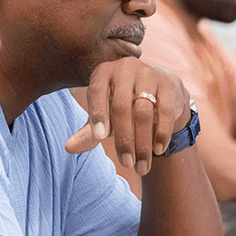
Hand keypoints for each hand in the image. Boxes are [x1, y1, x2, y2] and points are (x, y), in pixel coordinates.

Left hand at [65, 57, 189, 175]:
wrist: (159, 93)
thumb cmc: (124, 106)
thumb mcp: (105, 117)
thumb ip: (89, 132)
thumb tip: (68, 147)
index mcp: (103, 73)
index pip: (97, 91)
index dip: (98, 114)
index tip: (100, 137)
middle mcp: (124, 68)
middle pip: (122, 106)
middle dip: (124, 139)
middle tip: (127, 165)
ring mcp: (148, 73)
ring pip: (144, 111)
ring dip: (142, 143)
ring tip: (141, 167)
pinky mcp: (167, 83)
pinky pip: (165, 110)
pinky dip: (161, 133)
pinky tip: (158, 150)